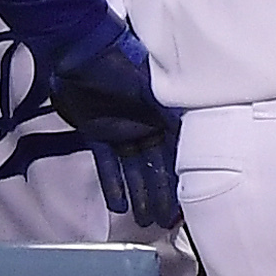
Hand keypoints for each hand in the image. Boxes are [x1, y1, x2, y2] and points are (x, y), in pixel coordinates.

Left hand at [49, 27, 181, 227]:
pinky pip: (107, 164)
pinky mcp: (96, 134)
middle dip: (163, 194)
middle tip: (166, 224)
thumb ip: (173, 114)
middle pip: (157, 166)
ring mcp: (121, 129)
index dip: (184, 176)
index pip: (179, 151)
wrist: (79, 51)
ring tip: (146, 223)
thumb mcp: (155, 88)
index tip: (190, 202)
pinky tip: (119, 208)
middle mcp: (146, 123)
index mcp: (165, 112)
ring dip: (141, 194)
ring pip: (134, 170)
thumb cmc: (122, 64)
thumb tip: (196, 139)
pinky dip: (113, 185)